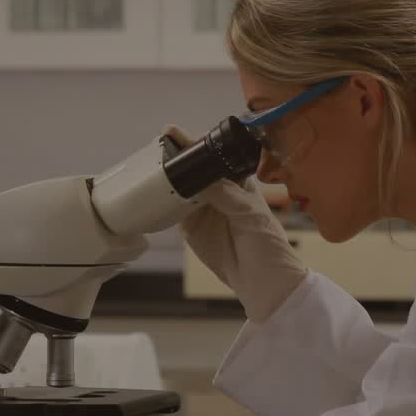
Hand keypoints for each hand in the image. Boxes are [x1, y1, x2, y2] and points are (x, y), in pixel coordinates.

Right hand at [167, 129, 306, 321]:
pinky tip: (148, 192)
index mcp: (238, 180)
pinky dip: (160, 202)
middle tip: (159, 145)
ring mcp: (202, 208)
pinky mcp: (189, 226)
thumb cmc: (267, 244)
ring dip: (166, 176)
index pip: (215, 155)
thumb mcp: (248, 213)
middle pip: (193, 167)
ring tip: (148, 163)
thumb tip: (197, 177)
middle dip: (177, 156)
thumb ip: (223, 194)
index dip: (197, 144)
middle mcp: (218, 190)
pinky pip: (171, 210)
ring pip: (180, 186)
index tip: (177, 134)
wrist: (261, 281)